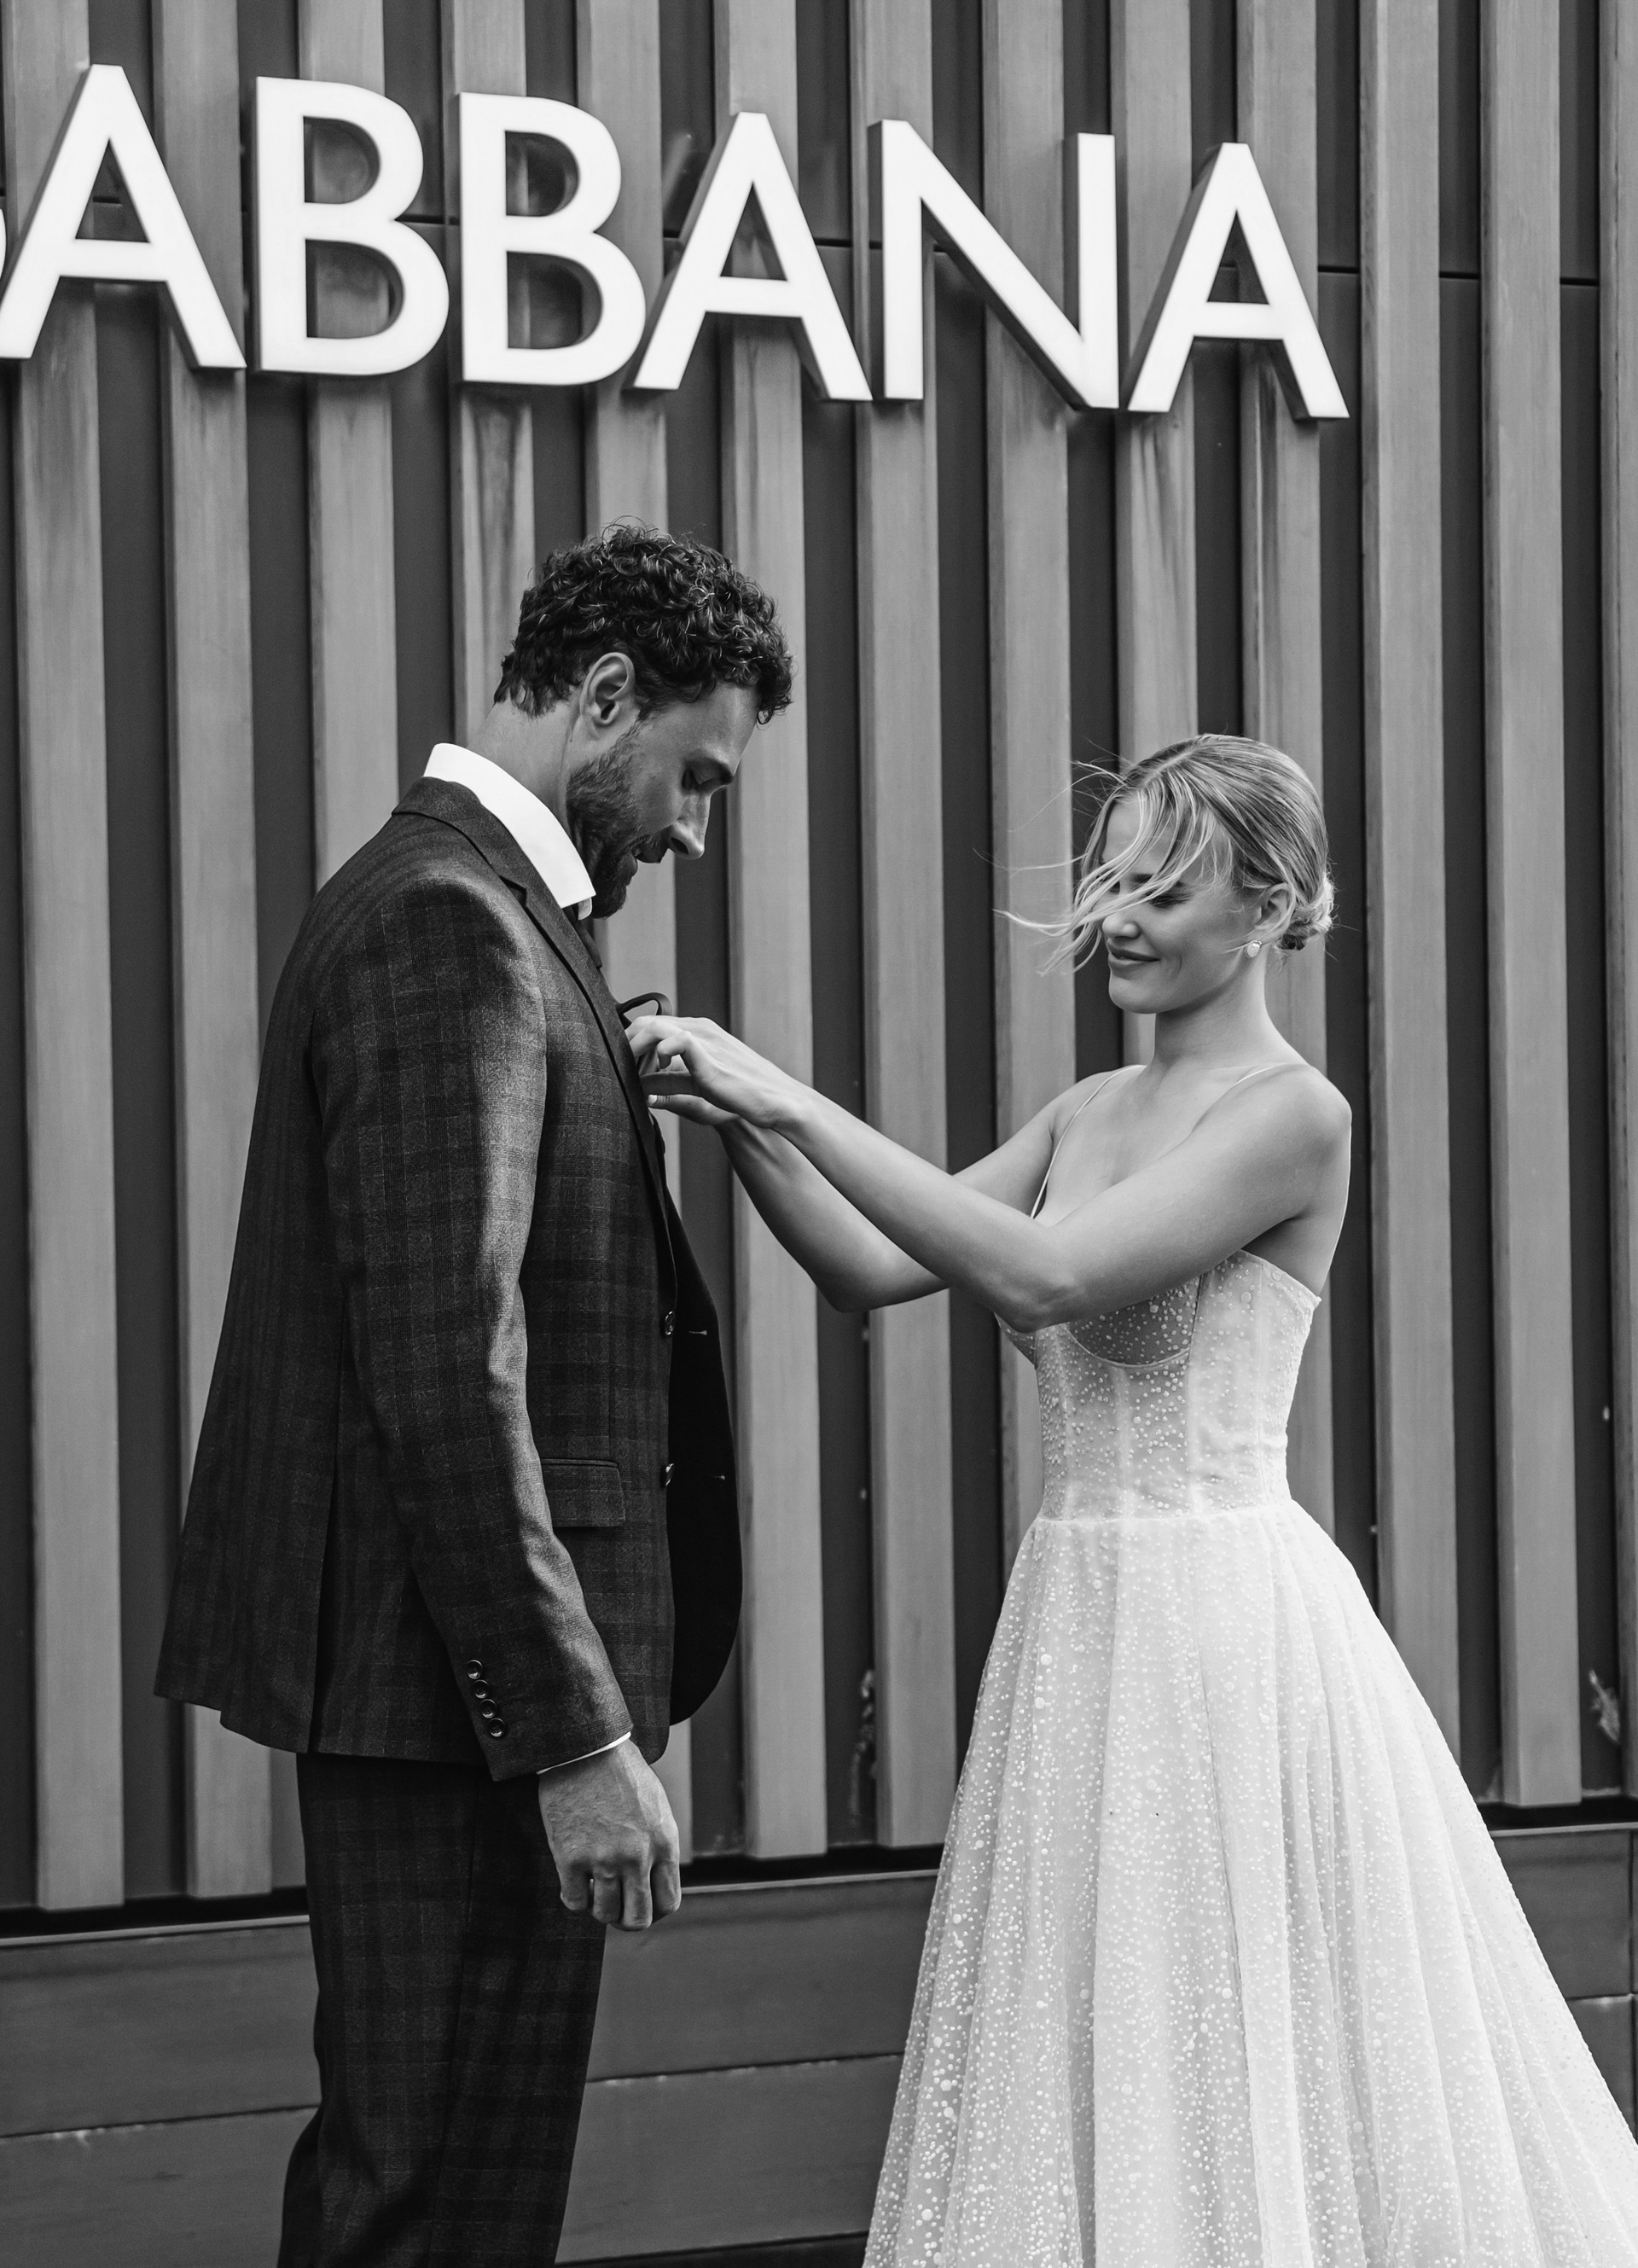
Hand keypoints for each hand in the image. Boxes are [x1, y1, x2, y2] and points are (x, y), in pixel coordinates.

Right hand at [536, 1742, 680, 1929]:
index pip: (668, 1903)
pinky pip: (575, 1902)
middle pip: (637, 1919)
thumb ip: (658, 1847)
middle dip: (626, 1920)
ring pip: (604, 1914)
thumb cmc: (621, 1774)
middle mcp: (638, 1856)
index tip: (639, 1906)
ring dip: (598, 1907)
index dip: (653, 1912)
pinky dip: (574, 1897)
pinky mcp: (571, 1858)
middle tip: (615, 1909)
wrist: (586, 1748)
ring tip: (594, 1887)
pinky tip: (574, 1881)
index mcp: (664, 1843)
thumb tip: (653, 1883)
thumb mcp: (656, 1809)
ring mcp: (604, 1859)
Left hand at [626, 1015, 804, 1132]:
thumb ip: (668, 1087)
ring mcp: (706, 1040)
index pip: (652, 1026)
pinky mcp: (710, 1056)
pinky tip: (654, 1072)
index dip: (630, 1044)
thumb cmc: (739, 1096)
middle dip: (626, 1043)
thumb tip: (640, 1092)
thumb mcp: (696, 1091)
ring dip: (635, 1047)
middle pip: (647, 1022)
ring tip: (628, 1070)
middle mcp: (699, 1030)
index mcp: (697, 1033)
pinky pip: (677, 1041)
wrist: (774, 1102)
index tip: (619, 1064)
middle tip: (617, 1067)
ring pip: (655, 1027)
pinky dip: (658, 1054)